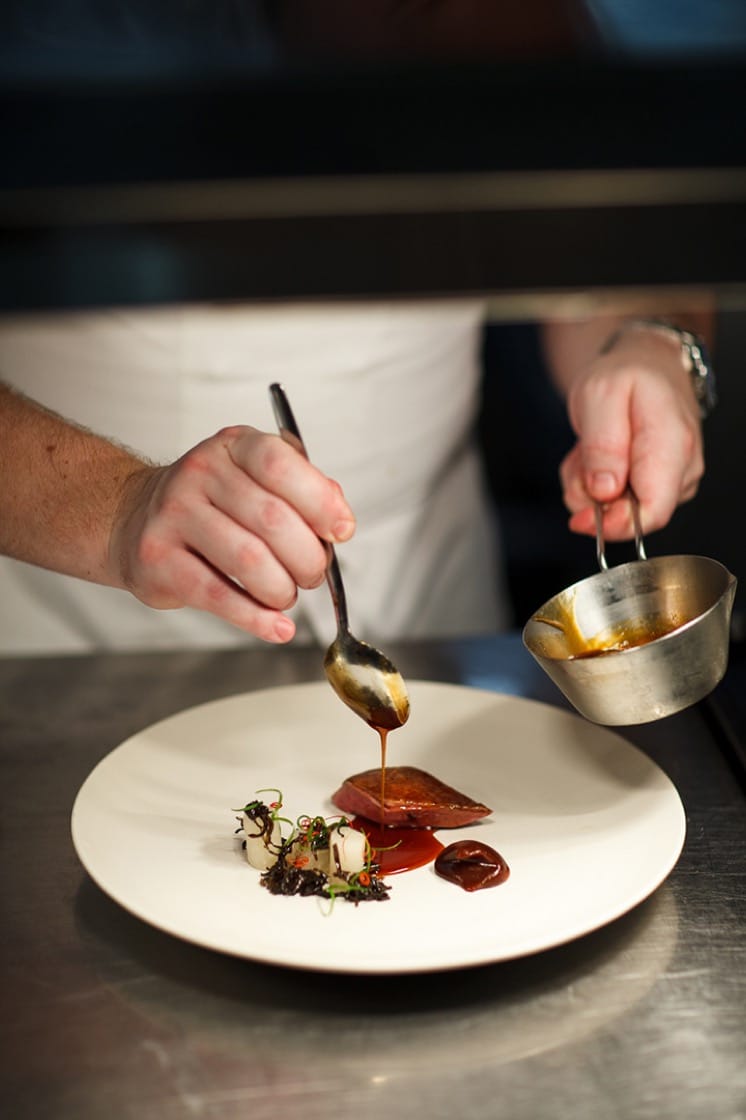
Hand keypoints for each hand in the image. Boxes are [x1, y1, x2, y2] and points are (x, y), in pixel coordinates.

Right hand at [110, 426, 354, 642]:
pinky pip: (217, 595)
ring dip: (282, 589)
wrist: (134, 518)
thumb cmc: (211, 502)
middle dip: (307, 558)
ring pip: (248, 560)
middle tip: (312, 575)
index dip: (320, 501)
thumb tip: (339, 519)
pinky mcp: (158, 560)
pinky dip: (256, 618)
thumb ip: (303, 490)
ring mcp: (174, 515)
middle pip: (272, 519)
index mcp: (233, 446)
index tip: (342, 531)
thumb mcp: (255, 477)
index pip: (280, 464)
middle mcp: (200, 473)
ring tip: (286, 595)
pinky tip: (277, 627)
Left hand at [559, 327, 703, 538]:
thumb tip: (605, 491)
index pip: (653, 512)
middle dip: (592, 498)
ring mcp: (674, 480)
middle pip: (633, 517)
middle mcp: (682, 469)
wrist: (647, 365)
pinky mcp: (659, 485)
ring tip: (589, 448)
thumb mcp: (600, 396)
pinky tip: (597, 455)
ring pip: (619, 512)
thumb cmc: (628, 376)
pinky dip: (595, 484)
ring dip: (590, 487)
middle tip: (581, 456)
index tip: (580, 515)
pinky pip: (618, 502)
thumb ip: (602, 446)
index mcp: (672, 446)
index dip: (614, 524)